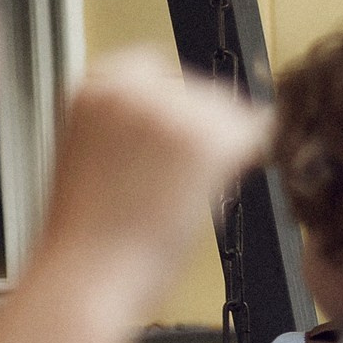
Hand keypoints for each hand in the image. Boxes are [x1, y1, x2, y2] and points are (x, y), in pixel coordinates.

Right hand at [33, 48, 270, 330]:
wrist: (88, 275)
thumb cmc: (88, 238)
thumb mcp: (91, 157)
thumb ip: (126, 128)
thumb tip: (178, 126)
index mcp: (91, 88)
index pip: (154, 68)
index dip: (180, 104)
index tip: (191, 129)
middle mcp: (128, 88)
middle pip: (198, 88)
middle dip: (205, 127)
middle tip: (194, 174)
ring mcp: (168, 112)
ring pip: (229, 110)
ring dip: (225, 145)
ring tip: (196, 190)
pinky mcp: (204, 143)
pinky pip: (255, 133)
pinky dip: (254, 154)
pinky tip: (241, 175)